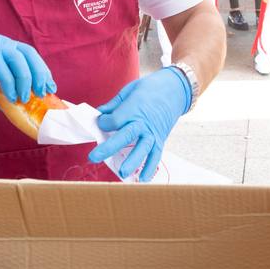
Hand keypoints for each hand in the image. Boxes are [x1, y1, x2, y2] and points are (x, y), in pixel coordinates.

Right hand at [0, 24, 55, 103]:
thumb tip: (12, 109)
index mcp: (5, 47)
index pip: (31, 56)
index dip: (43, 71)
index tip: (50, 88)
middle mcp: (3, 43)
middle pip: (30, 56)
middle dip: (40, 75)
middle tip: (42, 94)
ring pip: (19, 61)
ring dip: (25, 81)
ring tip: (25, 99)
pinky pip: (2, 69)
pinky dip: (8, 84)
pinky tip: (9, 97)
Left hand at [89, 67, 191, 181]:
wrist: (175, 90)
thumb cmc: (150, 89)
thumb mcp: (130, 90)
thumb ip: (114, 104)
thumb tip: (99, 114)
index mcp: (134, 107)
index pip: (114, 120)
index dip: (103, 122)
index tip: (101, 122)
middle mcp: (143, 122)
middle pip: (125, 136)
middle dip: (108, 147)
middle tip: (93, 157)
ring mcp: (153, 132)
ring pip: (142, 148)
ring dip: (132, 161)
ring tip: (121, 173)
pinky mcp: (160, 139)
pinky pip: (155, 155)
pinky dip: (150, 168)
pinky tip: (142, 180)